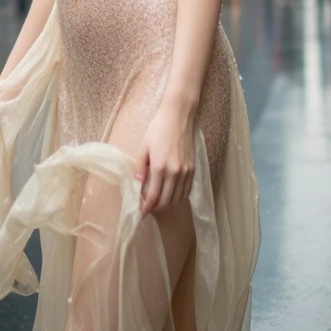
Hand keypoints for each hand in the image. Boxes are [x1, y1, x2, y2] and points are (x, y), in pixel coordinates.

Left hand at [134, 101, 195, 216]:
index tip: (141, 214)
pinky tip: (171, 195)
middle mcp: (175, 172)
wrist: (178, 116)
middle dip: (156, 208)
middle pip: (166, 201)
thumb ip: (140, 167)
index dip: (147, 208)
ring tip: (158, 203)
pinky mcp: (193, 168)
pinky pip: (186, 190)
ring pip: (178, 198)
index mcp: (160, 167)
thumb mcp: (144, 147)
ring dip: (167, 204)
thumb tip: (138, 184)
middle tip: (148, 209)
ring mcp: (186, 171)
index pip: (154, 196)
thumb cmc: (158, 128)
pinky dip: (178, 197)